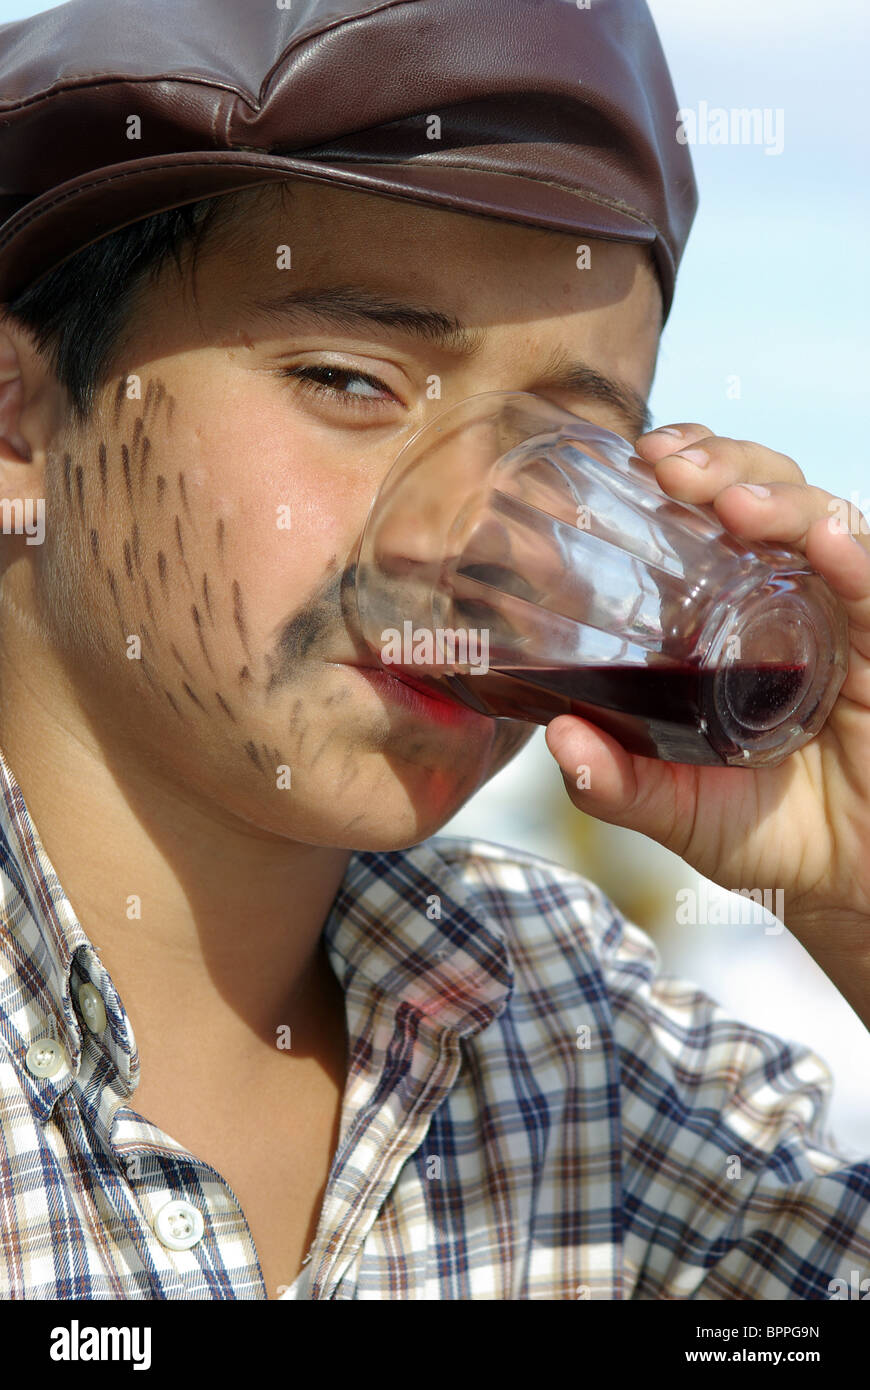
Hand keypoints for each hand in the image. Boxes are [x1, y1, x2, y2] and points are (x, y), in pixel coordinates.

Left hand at [544, 423, 869, 971]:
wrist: (848, 878)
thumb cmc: (768, 830)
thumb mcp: (680, 809)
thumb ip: (618, 784)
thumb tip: (559, 740)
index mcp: (731, 617)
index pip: (711, 516)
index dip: (684, 472)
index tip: (638, 458)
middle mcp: (789, 599)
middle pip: (765, 494)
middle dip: (721, 463)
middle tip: (668, 466)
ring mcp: (841, 617)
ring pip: (823, 522)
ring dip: (780, 498)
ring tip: (733, 503)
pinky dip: (856, 559)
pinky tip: (829, 543)